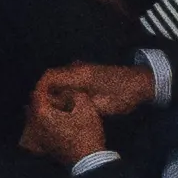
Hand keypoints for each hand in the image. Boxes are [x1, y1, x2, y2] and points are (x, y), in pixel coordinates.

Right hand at [20, 61, 152, 164]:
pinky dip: (63, 91)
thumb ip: (80, 106)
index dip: (39, 89)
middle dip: (45, 93)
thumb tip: (59, 108)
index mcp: (79, 74)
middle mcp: (76, 68)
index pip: (50, 77)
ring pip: (60, 79)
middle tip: (42, 110)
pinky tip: (66, 104)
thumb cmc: (123, 95)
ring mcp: (82, 69)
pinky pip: (68, 80)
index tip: (35, 104)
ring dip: (54, 93)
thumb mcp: (103, 105)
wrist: (142, 83)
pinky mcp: (87, 73)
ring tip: (52, 109)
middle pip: (52, 78)